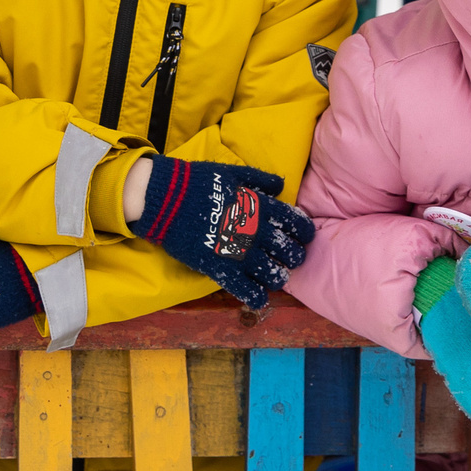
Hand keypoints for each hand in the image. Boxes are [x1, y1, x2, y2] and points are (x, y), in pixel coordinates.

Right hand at [134, 157, 313, 308]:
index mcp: (259, 207)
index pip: (294, 221)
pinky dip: (256, 296)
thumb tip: (282, 185)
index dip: (304, 231)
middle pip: (288, 250)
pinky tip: (258, 298)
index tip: (305, 236)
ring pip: (272, 273)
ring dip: (279, 277)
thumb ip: (258, 179)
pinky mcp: (221, 268)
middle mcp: (255, 231)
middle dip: (295, 256)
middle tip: (292, 258)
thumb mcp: (231, 173)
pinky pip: (245, 289)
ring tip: (277, 276)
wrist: (165, 199)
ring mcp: (239, 253)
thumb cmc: (197, 182)